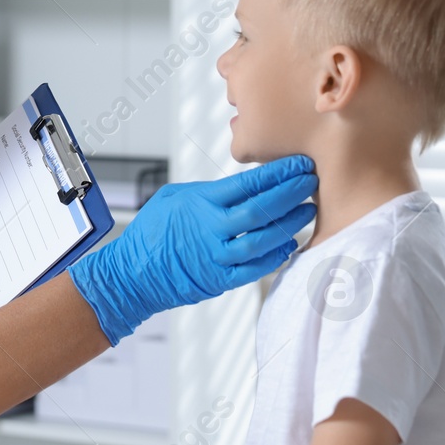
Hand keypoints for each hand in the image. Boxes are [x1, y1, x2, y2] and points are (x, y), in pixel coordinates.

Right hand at [69, 154, 317, 343]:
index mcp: (200, 203)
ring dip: (289, 224)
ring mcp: (216, 256)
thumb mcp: (173, 197)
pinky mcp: (218, 280)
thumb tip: (241, 186)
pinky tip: (289, 245)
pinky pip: (254, 269)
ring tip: (307, 211)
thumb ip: (208, 192)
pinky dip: (274, 258)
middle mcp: (210, 228)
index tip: (299, 164)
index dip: (278, 173)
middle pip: (261, 209)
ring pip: (262, 239)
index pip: (247, 183)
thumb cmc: (152, 231)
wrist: (132, 272)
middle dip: (291, 193)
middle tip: (312, 182)